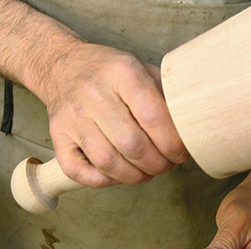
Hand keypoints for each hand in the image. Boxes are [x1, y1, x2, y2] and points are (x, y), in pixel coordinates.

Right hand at [40, 43, 187, 186]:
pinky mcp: (58, 136)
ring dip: (134, 176)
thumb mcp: (142, 69)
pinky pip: (79, 171)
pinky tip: (119, 174)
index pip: (152, 116)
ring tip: (146, 172)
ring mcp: (73, 117)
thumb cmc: (110, 73)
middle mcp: (94, 94)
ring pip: (108, 161)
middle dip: (157, 164)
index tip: (180, 152)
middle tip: (166, 165)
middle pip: (132, 144)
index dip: (172, 143)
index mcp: (122, 73)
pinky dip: (104, 181)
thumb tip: (192, 129)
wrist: (62, 65)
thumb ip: (166, 96)